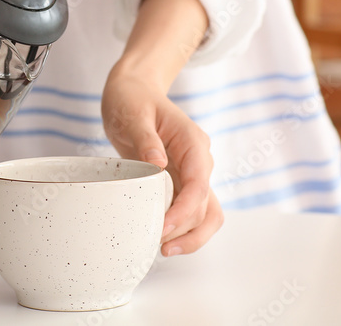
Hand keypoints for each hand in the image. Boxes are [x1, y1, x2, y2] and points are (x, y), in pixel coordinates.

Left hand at [101, 0, 221, 255]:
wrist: (133, 91)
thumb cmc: (132, 99)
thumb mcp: (133, 113)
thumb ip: (146, 138)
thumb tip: (157, 164)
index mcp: (192, 142)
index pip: (199, 184)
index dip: (185, 210)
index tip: (164, 227)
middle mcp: (198, 161)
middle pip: (208, 206)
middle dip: (189, 230)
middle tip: (161, 246)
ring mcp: (191, 173)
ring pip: (205, 213)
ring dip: (190, 235)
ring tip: (163, 249)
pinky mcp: (178, 182)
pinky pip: (188, 210)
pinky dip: (180, 227)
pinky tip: (159, 237)